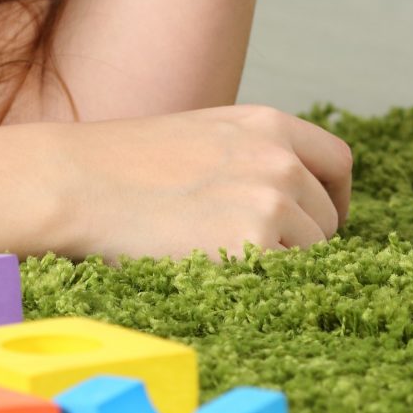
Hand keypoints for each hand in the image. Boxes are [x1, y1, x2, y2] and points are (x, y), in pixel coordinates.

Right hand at [39, 104, 352, 259]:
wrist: (75, 183)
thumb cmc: (120, 166)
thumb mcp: (200, 135)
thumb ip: (248, 157)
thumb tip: (282, 200)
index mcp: (266, 124)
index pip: (337, 161)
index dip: (332, 198)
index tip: (317, 221)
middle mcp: (279, 159)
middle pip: (325, 218)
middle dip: (300, 240)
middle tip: (248, 256)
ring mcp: (270, 202)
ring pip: (309, 255)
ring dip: (277, 266)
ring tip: (218, 262)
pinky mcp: (252, 246)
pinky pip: (283, 281)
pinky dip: (260, 287)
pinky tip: (216, 277)